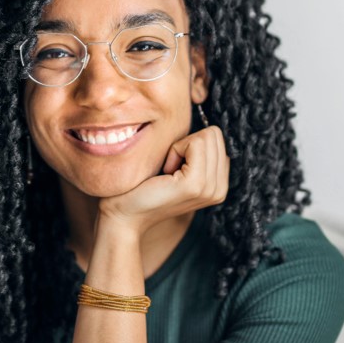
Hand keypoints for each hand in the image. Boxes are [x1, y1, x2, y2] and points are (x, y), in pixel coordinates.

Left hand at [97, 125, 229, 236]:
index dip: (190, 145)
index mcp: (218, 184)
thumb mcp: (176, 167)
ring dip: (180, 147)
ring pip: (207, 136)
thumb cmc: (142, 187)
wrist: (123, 215)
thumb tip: (205, 127)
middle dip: (187, 144)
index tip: (173, 167)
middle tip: (169, 169)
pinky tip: (165, 172)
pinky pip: (195, 143)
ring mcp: (210, 188)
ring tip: (167, 172)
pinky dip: (175, 150)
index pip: (217, 139)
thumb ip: (196, 152)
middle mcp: (219, 189)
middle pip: (214, 134)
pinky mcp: (195, 184)